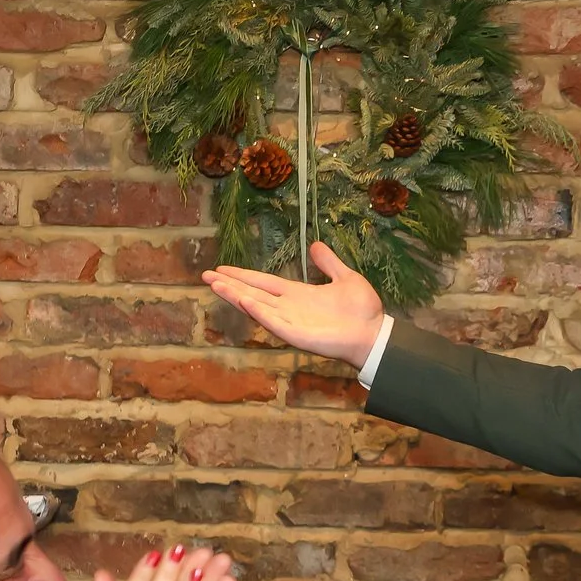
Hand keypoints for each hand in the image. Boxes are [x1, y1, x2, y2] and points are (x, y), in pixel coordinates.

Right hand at [203, 242, 386, 367]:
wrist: (375, 333)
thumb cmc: (362, 310)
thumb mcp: (345, 277)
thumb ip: (328, 263)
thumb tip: (316, 245)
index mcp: (297, 294)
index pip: (262, 282)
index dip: (242, 275)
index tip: (221, 268)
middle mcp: (288, 308)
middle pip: (252, 293)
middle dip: (229, 285)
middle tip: (205, 275)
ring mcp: (291, 322)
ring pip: (257, 307)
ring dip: (236, 296)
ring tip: (215, 284)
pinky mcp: (297, 335)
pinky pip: (274, 322)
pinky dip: (259, 312)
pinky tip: (245, 300)